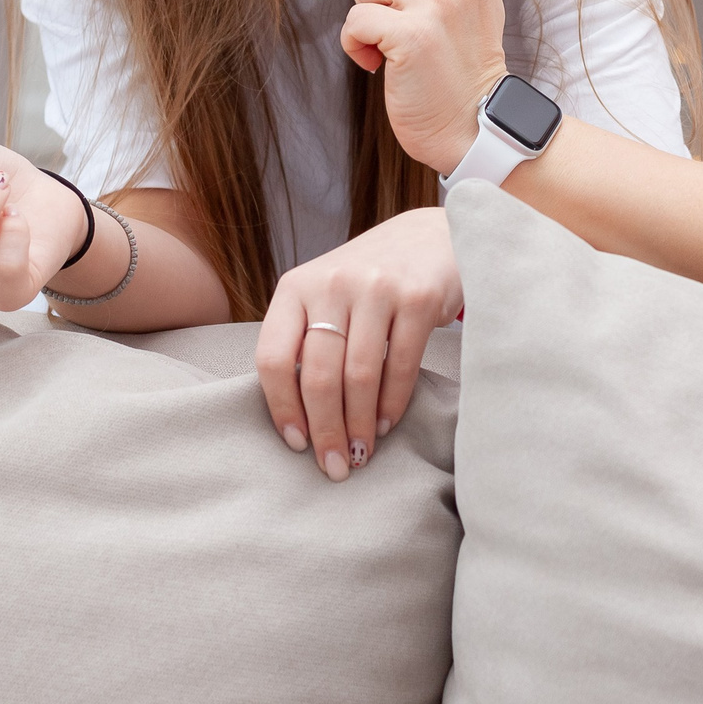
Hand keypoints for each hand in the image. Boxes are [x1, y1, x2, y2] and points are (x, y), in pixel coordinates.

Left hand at [253, 207, 461, 481]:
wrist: (430, 236)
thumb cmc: (368, 279)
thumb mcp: (324, 295)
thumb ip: (305, 339)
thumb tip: (295, 416)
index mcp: (295, 287)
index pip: (272, 356)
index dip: (281, 407)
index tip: (295, 443)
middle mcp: (331, 284)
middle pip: (317, 374)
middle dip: (325, 430)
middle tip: (333, 467)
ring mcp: (375, 288)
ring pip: (358, 376)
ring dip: (359, 425)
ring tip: (360, 453)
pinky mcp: (417, 298)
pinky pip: (400, 365)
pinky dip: (391, 404)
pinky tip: (385, 424)